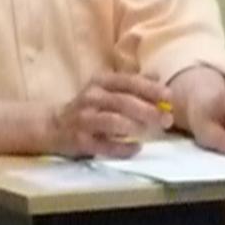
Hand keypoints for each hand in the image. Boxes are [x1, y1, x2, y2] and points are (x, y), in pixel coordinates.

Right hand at [49, 71, 173, 157]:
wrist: (53, 127)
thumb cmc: (90, 107)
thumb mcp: (108, 89)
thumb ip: (133, 83)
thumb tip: (158, 76)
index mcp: (101, 81)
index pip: (128, 81)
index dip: (150, 89)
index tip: (170, 96)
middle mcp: (91, 97)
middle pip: (123, 101)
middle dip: (148, 110)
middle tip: (167, 119)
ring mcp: (84, 119)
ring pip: (112, 121)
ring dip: (135, 126)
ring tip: (152, 132)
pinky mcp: (80, 140)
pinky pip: (104, 145)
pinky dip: (122, 148)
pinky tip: (136, 148)